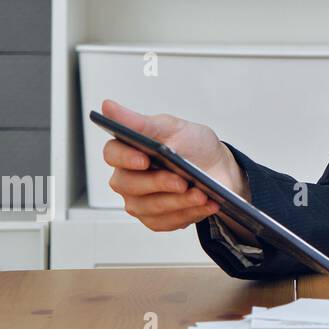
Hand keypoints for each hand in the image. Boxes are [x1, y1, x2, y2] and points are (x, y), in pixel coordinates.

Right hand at [101, 98, 246, 232]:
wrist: (220, 170)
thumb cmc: (194, 146)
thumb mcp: (173, 128)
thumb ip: (141, 122)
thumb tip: (107, 106)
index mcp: (129, 151)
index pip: (112, 153)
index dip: (125, 157)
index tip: (145, 158)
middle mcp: (129, 178)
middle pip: (128, 185)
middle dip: (159, 184)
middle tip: (183, 181)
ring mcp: (141, 201)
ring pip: (148, 207)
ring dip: (178, 201)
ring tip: (202, 193)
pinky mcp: (156, 219)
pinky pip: (166, 221)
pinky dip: (189, 213)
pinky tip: (207, 203)